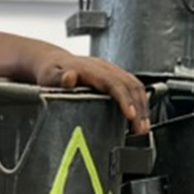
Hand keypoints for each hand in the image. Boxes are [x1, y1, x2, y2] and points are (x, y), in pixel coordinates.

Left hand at [33, 54, 150, 133]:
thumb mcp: (50, 75)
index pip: (114, 82)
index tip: (131, 115)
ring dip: (143, 108)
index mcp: (92, 69)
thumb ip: (59, 78)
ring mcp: (113, 72)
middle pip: (131, 85)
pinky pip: (134, 88)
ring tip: (143, 129)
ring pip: (136, 86)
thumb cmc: (53, 72)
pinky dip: (141, 103)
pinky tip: (141, 118)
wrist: (55, 63)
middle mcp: (106, 69)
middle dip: (139, 108)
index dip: (124, 99)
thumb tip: (70, 77)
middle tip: (140, 130)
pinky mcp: (116, 78)